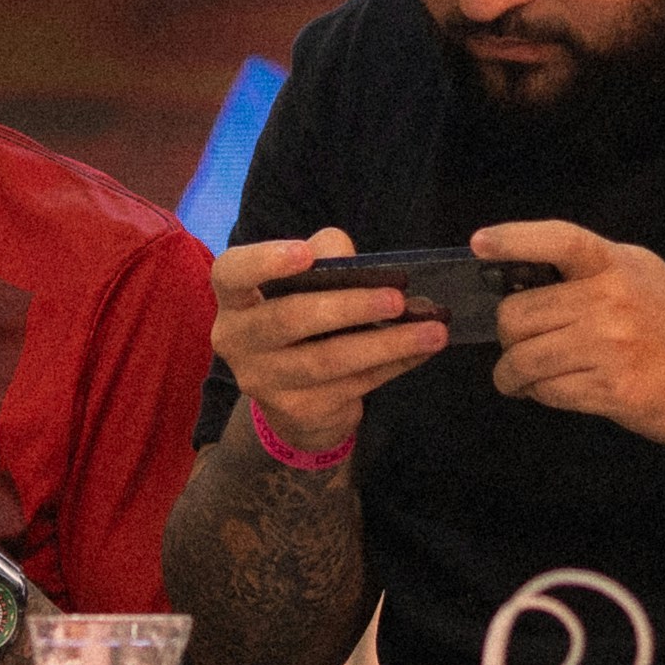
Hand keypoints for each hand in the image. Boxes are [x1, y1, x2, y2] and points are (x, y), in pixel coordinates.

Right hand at [209, 229, 445, 455]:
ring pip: (329, 360)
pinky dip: (394, 365)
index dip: (264, 262)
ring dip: (386, 344)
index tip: (304, 254)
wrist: (292, 402)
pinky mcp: (299, 411)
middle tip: (397, 299)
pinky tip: (422, 351)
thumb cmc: (301, 322)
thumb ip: (324, 260)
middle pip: (289, 319)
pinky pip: (355, 384)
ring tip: (432, 331)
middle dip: (348, 307)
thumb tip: (355, 262)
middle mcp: (237, 341)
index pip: (231, 274)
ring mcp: (266, 382)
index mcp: (234, 299)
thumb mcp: (304, 285)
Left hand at [473, 221, 664, 446]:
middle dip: (508, 337)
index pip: (561, 239)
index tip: (479, 243)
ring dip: (512, 375)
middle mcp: (616, 298)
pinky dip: (539, 395)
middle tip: (519, 346)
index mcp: (621, 264)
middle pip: (519, 313)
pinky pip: (547, 391)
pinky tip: (553, 391)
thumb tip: (519, 278)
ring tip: (522, 378)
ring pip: (524, 358)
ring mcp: (615, 344)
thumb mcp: (644, 281)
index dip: (515, 239)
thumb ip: (592, 273)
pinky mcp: (614, 388)